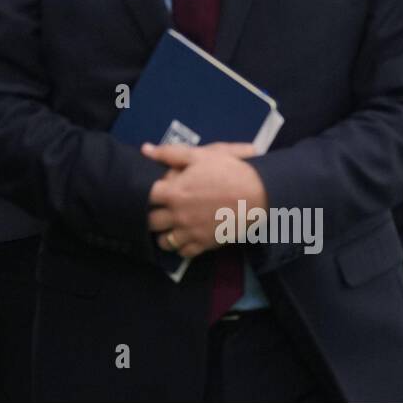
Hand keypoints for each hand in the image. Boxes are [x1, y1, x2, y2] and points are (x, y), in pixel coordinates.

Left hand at [144, 142, 262, 258]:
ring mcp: (191, 232)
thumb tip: (146, 149)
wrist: (259, 194)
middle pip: (150, 222)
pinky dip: (181, 247)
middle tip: (156, 210)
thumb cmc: (229, 171)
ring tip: (168, 227)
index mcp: (174, 193)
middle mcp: (178, 215)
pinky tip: (184, 238)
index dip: (143, 194)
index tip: (149, 192)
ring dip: (163, 234)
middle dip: (150, 216)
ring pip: (164, 241)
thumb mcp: (200, 156)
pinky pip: (184, 253)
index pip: (145, 198)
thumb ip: (170, 153)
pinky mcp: (205, 244)